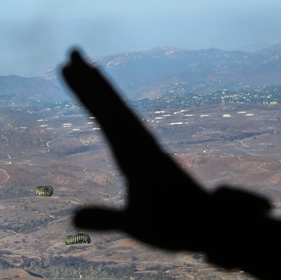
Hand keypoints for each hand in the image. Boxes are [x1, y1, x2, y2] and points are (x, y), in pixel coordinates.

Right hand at [60, 49, 212, 251]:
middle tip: (72, 52)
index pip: (105, 115)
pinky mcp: (152, 156)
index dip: (85, 92)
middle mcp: (143, 144)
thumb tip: (72, 219)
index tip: (67, 69)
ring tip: (89, 70)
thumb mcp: (136, 226)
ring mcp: (149, 149)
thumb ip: (106, 219)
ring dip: (104, 91)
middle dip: (91, 79)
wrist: (213, 226)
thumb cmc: (175, 227)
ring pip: (122, 111)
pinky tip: (111, 111)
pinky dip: (116, 111)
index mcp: (136, 154)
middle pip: (113, 104)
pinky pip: (129, 125)